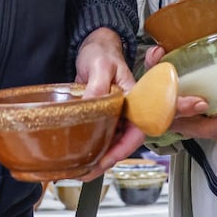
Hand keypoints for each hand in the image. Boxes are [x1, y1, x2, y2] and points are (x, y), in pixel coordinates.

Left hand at [75, 27, 144, 178]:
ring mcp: (113, 113)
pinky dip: (91, 146)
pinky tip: (79, 155)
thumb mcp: (100, 66)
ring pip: (112, 140)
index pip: (136, 130)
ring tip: (82, 170)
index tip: (106, 160)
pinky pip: (100, 134)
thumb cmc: (102, 51)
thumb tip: (92, 105)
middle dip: (108, 160)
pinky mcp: (101, 114)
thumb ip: (98, 86)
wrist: (93, 44)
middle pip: (123, 141)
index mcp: (133, 98)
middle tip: (88, 172)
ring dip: (99, 156)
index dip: (123, 148)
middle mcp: (125, 109)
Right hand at [142, 43, 216, 138]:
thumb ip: (153, 62)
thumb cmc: (156, 89)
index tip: (202, 102)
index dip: (186, 108)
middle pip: (202, 129)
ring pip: (214, 131)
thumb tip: (158, 50)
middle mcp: (180, 123)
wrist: (155, 106)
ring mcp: (193, 127)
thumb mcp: (151, 74)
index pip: (172, 113)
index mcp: (164, 111)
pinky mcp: (204, 126)